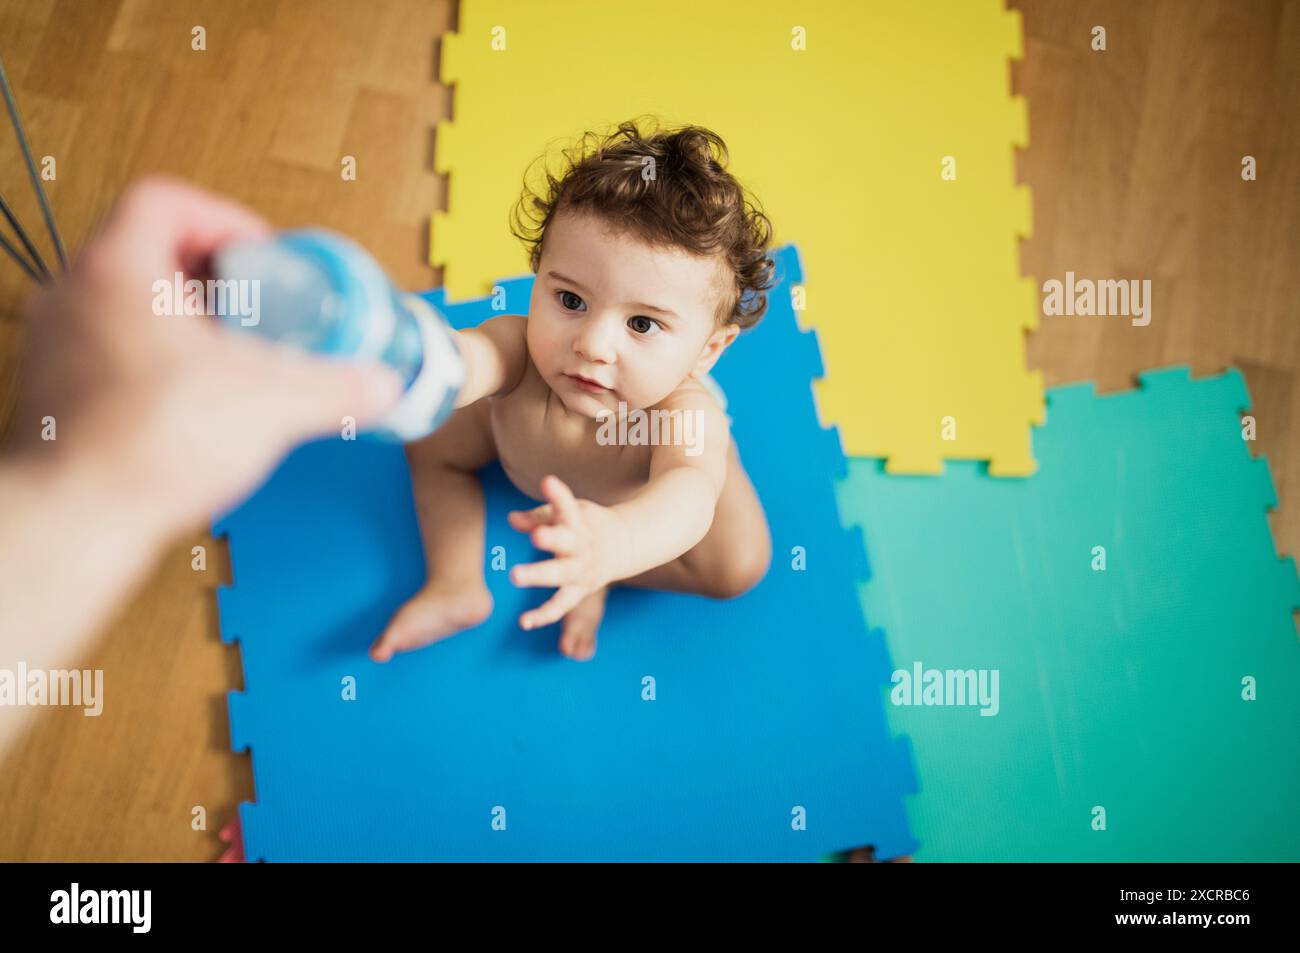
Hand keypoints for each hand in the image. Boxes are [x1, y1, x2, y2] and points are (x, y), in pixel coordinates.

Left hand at [7, 176, 403, 530]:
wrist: (76, 521)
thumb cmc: (143, 447)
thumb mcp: (272, 402)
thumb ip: (338, 386)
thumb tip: (379, 384)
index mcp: (116, 270)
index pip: (166, 200)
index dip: (225, 221)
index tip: (264, 260)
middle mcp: (75, 298)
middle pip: (153, 256)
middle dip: (220, 283)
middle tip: (266, 312)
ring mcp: (60, 349)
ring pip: (135, 310)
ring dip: (192, 327)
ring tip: (241, 361)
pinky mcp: (62, 398)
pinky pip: (120, 358)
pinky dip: (165, 370)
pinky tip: (205, 408)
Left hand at [507, 474, 624, 629]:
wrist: (626, 544)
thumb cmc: (587, 524)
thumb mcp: (569, 513)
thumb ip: (540, 515)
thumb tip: (512, 519)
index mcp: (579, 521)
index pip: (569, 506)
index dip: (558, 494)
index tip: (548, 482)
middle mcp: (582, 546)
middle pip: (567, 542)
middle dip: (551, 539)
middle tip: (536, 536)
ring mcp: (582, 570)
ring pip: (562, 576)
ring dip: (540, 575)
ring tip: (515, 575)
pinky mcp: (579, 591)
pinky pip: (561, 606)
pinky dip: (543, 615)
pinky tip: (524, 622)